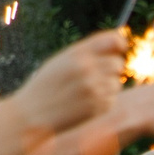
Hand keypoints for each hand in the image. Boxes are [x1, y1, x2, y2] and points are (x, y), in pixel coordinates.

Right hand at [12, 33, 127, 136]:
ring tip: (86, 91)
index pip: (112, 40)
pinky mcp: (98, 107)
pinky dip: (104, 100)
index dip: (120, 43)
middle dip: (111, 68)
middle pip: (118, 63)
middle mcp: (87, 70)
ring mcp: (94, 90)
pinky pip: (112, 99)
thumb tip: (118, 43)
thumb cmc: (46, 86)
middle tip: (96, 75)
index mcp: (77, 54)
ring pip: (117, 82)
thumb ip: (86, 52)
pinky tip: (85, 103)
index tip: (121, 47)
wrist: (32, 115)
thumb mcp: (60, 61)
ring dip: (107, 86)